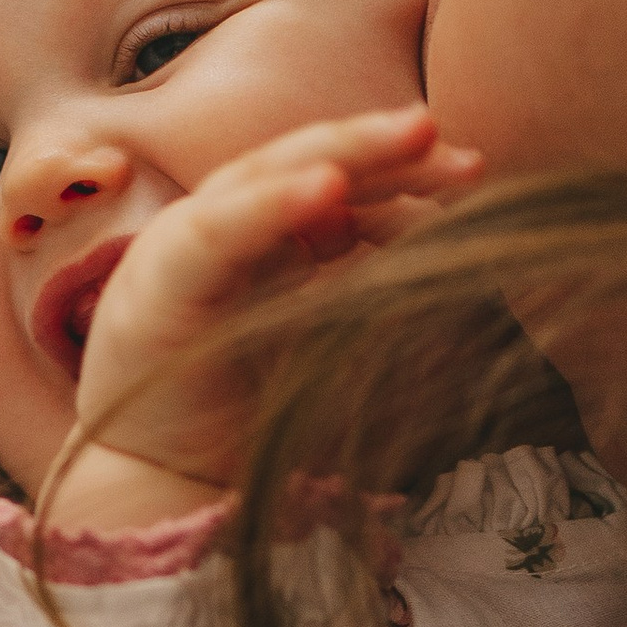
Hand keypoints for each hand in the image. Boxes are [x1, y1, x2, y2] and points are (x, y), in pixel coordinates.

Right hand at [52, 106, 479, 527]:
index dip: (399, 172)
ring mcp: (183, 250)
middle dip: (381, 147)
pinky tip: (326, 188)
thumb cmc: (242, 426)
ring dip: (340, 152)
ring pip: (262, 176)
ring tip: (409, 136)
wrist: (158, 490)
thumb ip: (359, 292)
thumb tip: (438, 250)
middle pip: (305, 162)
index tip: (469, 172)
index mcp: (259, 242)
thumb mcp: (320, 343)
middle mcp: (219, 231)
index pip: (333, 182)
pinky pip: (217, 233)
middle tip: (445, 136)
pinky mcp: (157, 286)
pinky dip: (271, 206)